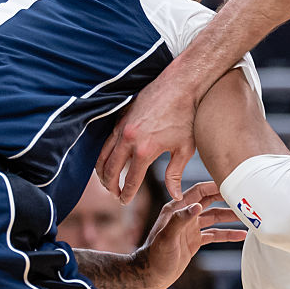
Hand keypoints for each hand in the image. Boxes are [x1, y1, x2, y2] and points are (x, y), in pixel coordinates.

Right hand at [96, 69, 198, 204]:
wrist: (180, 86)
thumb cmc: (186, 117)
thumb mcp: (185, 149)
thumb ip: (175, 175)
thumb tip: (175, 195)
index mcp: (144, 151)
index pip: (130, 181)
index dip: (126, 194)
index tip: (125, 202)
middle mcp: (128, 140)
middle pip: (110, 170)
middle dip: (110, 186)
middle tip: (114, 195)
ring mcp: (121, 127)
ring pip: (103, 155)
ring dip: (103, 171)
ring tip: (107, 182)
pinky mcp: (120, 117)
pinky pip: (106, 141)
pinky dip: (104, 154)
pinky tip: (108, 160)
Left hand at [132, 181, 245, 288]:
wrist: (150, 276)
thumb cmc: (155, 256)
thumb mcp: (167, 238)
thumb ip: (180, 220)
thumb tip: (198, 206)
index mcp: (177, 209)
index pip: (199, 191)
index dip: (215, 186)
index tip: (233, 183)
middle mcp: (185, 215)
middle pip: (210, 201)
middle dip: (227, 198)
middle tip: (245, 196)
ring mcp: (191, 228)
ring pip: (215, 218)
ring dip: (230, 217)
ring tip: (249, 216)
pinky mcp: (195, 241)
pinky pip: (214, 234)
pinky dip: (227, 234)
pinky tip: (241, 235)